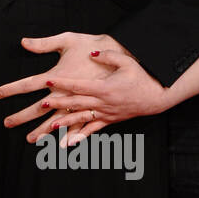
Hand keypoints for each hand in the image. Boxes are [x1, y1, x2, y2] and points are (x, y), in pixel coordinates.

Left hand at [0, 32, 167, 143]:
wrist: (157, 97)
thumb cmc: (142, 77)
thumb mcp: (128, 62)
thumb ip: (109, 56)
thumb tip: (92, 54)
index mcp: (105, 88)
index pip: (79, 85)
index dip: (62, 83)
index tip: (48, 81)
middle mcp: (103, 103)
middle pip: (76, 103)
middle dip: (58, 104)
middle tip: (41, 104)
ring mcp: (106, 114)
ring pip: (82, 119)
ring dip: (65, 123)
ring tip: (49, 127)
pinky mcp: (109, 121)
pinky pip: (92, 130)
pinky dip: (80, 137)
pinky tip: (68, 143)